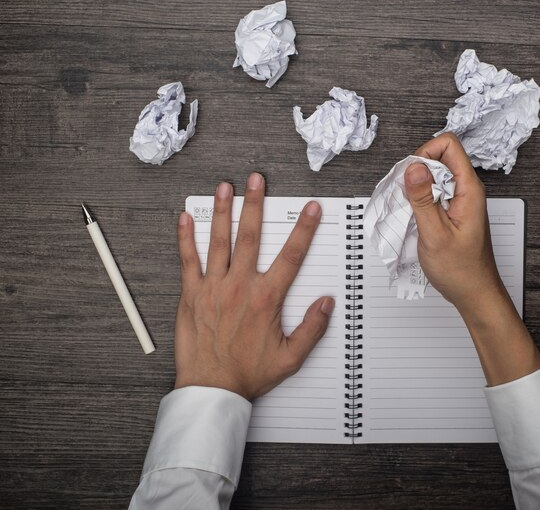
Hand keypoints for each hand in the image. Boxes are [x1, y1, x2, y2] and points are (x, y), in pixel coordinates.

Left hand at [173, 174, 334, 400]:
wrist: (211, 388)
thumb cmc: (248, 373)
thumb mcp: (291, 357)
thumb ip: (312, 328)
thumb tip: (326, 303)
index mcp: (266, 299)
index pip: (291, 256)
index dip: (304, 229)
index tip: (311, 209)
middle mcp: (239, 287)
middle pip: (250, 236)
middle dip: (254, 204)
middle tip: (256, 180)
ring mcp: (213, 288)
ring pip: (219, 241)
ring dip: (223, 211)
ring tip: (225, 187)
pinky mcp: (191, 295)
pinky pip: (187, 261)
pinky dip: (185, 238)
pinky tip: (185, 219)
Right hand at [404, 133, 502, 313]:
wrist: (473, 293)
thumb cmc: (460, 270)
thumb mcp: (435, 234)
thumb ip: (423, 199)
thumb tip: (414, 167)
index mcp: (469, 189)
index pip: (448, 144)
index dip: (425, 153)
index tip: (411, 176)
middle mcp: (467, 190)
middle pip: (439, 157)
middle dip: (417, 170)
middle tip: (408, 196)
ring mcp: (460, 200)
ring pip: (434, 175)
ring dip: (417, 187)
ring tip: (410, 210)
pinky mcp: (452, 210)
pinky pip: (434, 193)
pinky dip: (420, 200)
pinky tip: (415, 218)